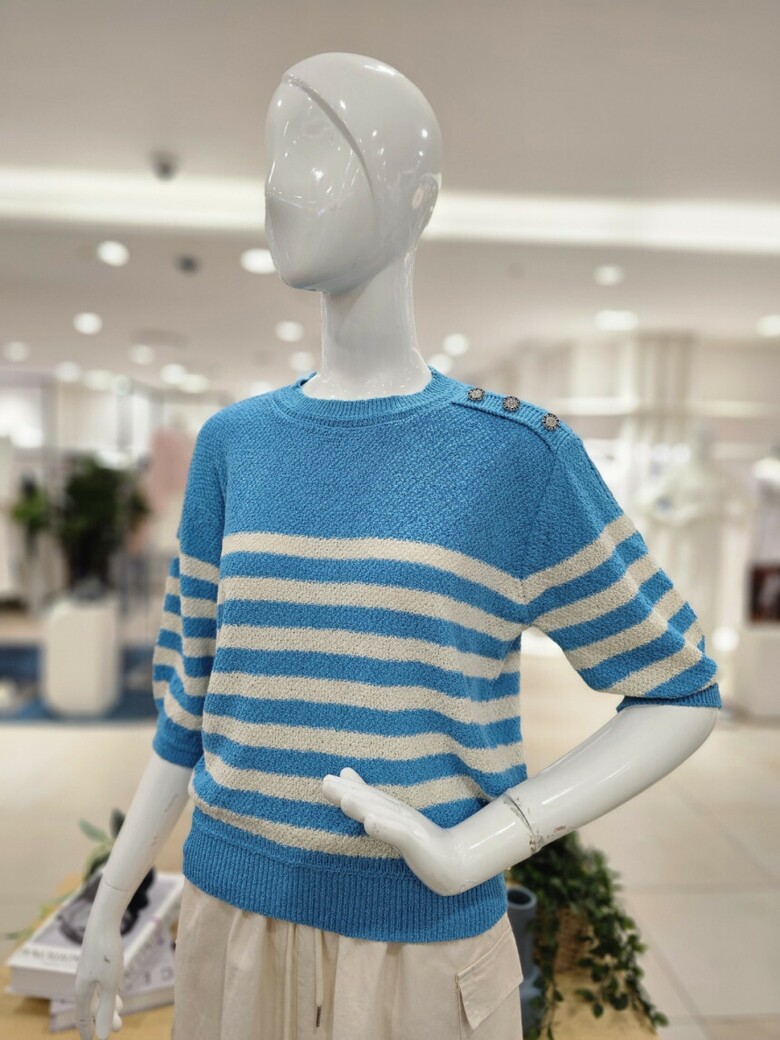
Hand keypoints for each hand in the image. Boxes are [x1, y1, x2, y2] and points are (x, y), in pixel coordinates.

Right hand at [74, 910, 124, 1039]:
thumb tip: (104, 1037)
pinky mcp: (96, 959)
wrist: (103, 920)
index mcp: (82, 990)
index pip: (83, 1017)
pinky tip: (116, 987)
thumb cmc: (106, 953)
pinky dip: (109, 989)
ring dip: (109, 1002)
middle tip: (120, 1028)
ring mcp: (89, 969)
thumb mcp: (110, 984)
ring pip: (99, 992)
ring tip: (120, 1009)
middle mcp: (83, 981)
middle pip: (93, 1006)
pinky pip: (102, 980)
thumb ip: (107, 1010)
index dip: (86, 1031)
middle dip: (105, 1018)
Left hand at [322, 767, 463, 895]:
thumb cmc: (421, 841)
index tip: (326, 779)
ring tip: (345, 799)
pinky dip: (384, 827)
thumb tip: (347, 788)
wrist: (456, 862)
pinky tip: (369, 822)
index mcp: (391, 811)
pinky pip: (399, 834)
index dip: (346, 788)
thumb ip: (371, 804)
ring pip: (383, 814)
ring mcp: (409, 827)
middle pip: (370, 801)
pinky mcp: (418, 842)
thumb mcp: (394, 823)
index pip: (366, 797)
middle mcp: (399, 814)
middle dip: (348, 792)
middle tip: (325, 782)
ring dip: (363, 805)